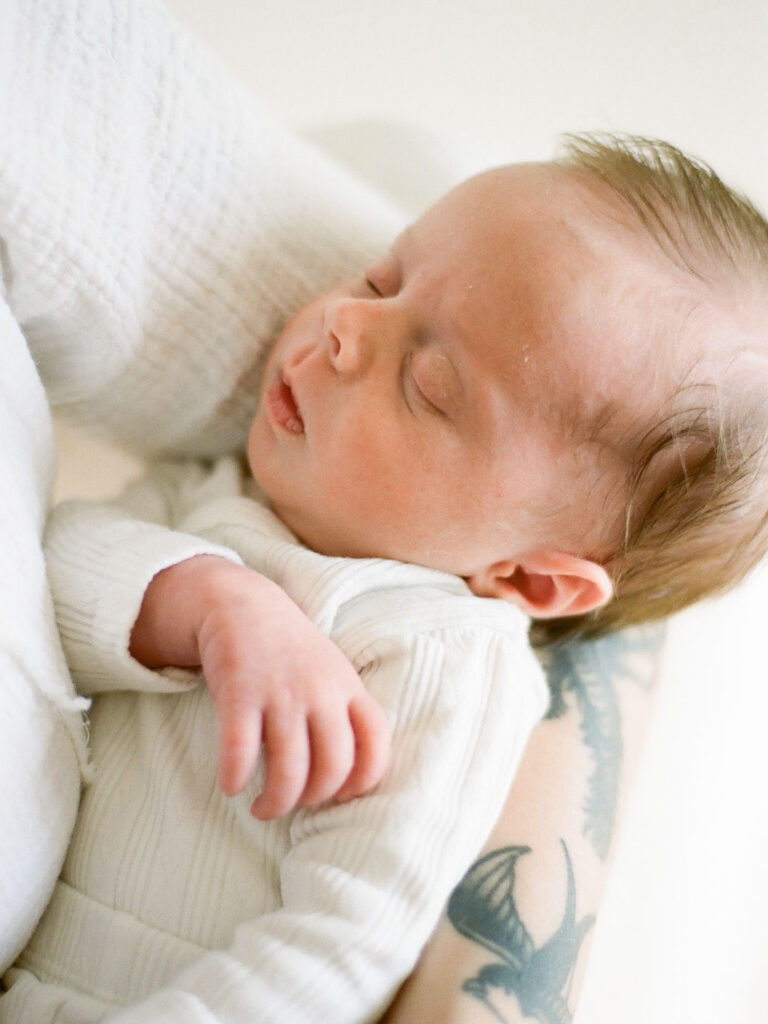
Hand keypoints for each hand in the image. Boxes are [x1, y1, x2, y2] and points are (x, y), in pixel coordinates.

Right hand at [130, 556, 390, 818]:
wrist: (243, 605)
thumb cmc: (291, 652)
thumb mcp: (332, 673)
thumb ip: (345, 715)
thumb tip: (349, 781)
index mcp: (349, 687)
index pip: (376, 743)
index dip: (363, 780)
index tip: (341, 796)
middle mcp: (320, 691)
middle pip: (333, 766)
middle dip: (313, 800)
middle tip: (294, 806)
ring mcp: (281, 692)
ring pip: (289, 769)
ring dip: (276, 803)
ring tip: (264, 809)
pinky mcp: (240, 692)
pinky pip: (240, 751)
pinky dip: (235, 778)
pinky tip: (231, 786)